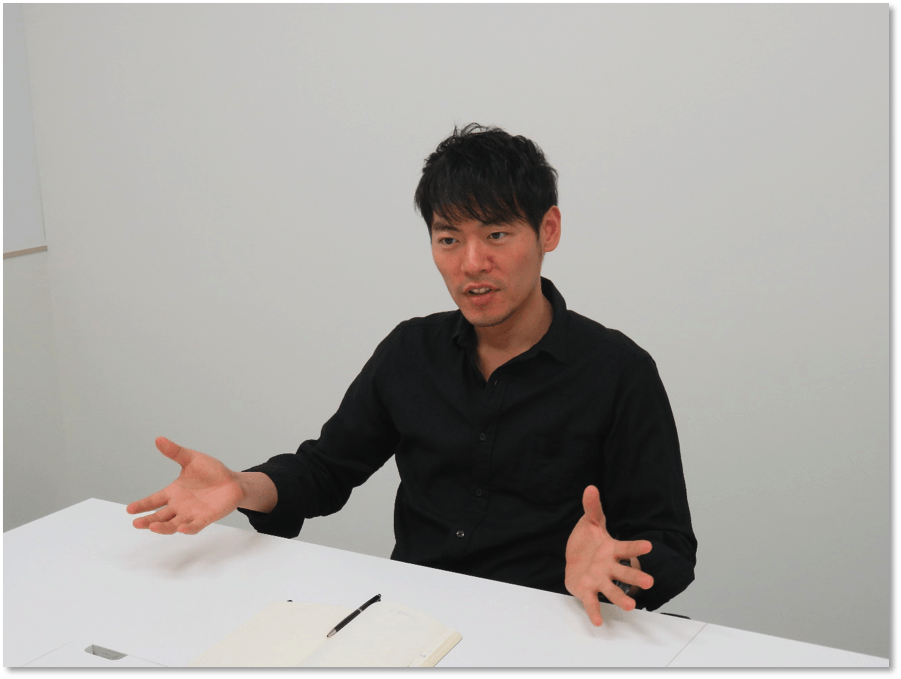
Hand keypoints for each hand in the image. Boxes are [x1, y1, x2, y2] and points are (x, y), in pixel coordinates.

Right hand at [126, 437, 243, 534]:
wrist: (233, 482)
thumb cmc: (211, 471)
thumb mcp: (192, 459)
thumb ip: (175, 452)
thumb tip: (159, 439)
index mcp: (173, 492)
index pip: (153, 500)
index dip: (142, 505)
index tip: (129, 509)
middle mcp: (179, 506)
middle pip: (159, 516)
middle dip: (148, 520)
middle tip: (136, 523)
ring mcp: (191, 514)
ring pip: (173, 525)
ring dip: (163, 527)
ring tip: (153, 526)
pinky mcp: (206, 518)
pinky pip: (195, 526)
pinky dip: (188, 528)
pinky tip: (182, 528)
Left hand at [565, 485, 653, 625]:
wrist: (574, 559)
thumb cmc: (588, 542)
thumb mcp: (590, 522)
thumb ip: (592, 507)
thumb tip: (590, 487)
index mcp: (611, 549)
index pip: (626, 548)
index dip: (636, 548)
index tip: (649, 547)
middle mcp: (608, 567)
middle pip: (624, 572)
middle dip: (636, 576)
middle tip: (649, 581)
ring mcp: (599, 580)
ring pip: (612, 590)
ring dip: (621, 597)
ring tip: (631, 606)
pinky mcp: (586, 591)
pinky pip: (591, 602)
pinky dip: (594, 611)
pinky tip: (598, 623)